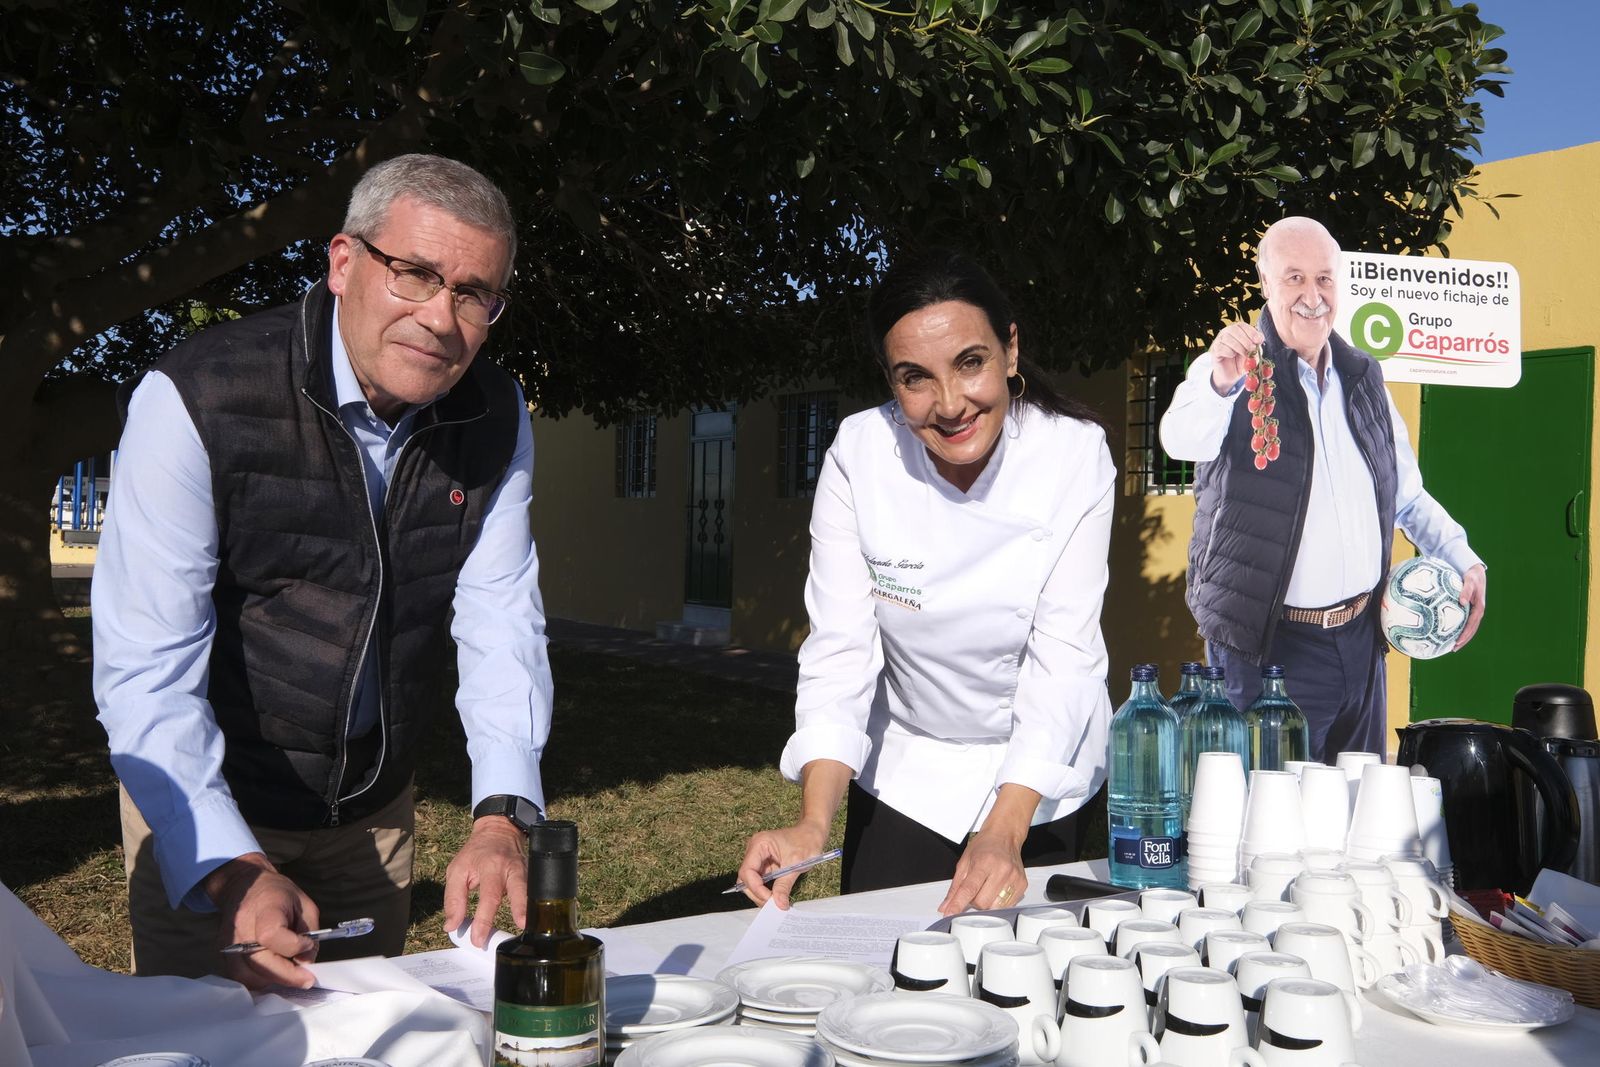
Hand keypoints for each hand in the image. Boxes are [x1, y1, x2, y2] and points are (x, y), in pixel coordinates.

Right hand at [204, 853, 319, 989]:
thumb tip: (307, 961)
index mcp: (264, 908)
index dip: (293, 946)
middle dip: (287, 975)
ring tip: (290, 974)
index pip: (271, 935)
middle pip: (260, 962)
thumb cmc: (279, 895)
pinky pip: (241, 977)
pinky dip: (259, 980)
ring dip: (272, 980)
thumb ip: (309, 932)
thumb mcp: (304, 905)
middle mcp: (241, 927)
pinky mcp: (223, 954)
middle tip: (307, 979)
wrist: (245, 887)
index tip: (308, 944)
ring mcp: (228, 943)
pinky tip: (274, 974)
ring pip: (248, 975)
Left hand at [443, 816, 529, 947]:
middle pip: (518, 888)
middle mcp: (511, 868)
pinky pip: (534, 891)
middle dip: (521, 907)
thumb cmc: (475, 854)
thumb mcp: (457, 870)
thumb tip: (452, 926)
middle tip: (521, 925)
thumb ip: (454, 899)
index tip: (478, 939)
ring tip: (531, 927)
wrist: (498, 830)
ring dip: (531, 908)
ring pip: (531, 889)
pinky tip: (535, 921)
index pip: (488, 896)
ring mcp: (525, 870)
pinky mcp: (533, 875)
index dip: (483, 919)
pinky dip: (534, 906)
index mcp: (490, 866)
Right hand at [737, 823, 829, 909]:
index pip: (747, 871)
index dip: (756, 888)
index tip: (770, 899)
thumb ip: (784, 885)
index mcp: (759, 844)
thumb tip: (778, 904)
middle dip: (757, 893)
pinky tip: (775, 896)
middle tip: (772, 904)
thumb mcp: (796, 865)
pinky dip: (766, 890)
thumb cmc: (806, 841)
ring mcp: (759, 857)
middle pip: (745, 878)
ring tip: (775, 901)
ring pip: (751, 881)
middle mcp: (755, 850)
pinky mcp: (764, 864)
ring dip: (761, 893)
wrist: (813, 833)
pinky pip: (760, 880)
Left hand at [939, 825, 1026, 915]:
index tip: (950, 914)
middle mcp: (1002, 870)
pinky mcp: (1023, 885)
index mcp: (984, 862)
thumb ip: (955, 887)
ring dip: (987, 903)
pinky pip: (1008, 905)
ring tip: (987, 888)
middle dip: (974, 901)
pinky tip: (997, 889)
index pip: (969, 889)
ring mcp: (1014, 878)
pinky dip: (998, 902)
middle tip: (975, 889)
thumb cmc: (984, 846)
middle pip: (982, 903)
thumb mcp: (964, 862)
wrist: (1005, 835)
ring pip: (995, 907)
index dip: (958, 904)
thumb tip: (946, 906)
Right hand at [1208, 322, 1264, 393]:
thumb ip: (1256, 346)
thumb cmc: (1241, 361)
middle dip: (1246, 340)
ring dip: (1239, 347)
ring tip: (1244, 354)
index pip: (1242, 325)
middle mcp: (1225, 333)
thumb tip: (1259, 339)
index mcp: (1236, 331)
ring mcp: (1218, 341)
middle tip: (1252, 349)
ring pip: (1227, 338)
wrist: (1231, 374)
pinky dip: (1229, 352)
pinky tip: (1232, 356)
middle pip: (1234, 329)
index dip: (1251, 332)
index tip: (1259, 341)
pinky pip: (1221, 348)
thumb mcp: (1253, 353)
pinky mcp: (1214, 351)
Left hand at [1454, 564, 1486, 649]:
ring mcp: (1474, 611)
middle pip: (1471, 629)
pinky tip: (1450, 633)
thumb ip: (1466, 591)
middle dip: (1464, 640)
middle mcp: (1478, 612)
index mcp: (1479, 608)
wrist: (1476, 572)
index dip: (1465, 634)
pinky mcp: (1470, 609)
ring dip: (1462, 637)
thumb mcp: (1469, 581)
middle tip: (1453, 649)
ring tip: (1452, 646)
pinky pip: (1465, 622)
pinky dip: (1460, 629)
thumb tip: (1462, 602)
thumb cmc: (1472, 577)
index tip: (1458, 642)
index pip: (1472, 625)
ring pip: (1469, 627)